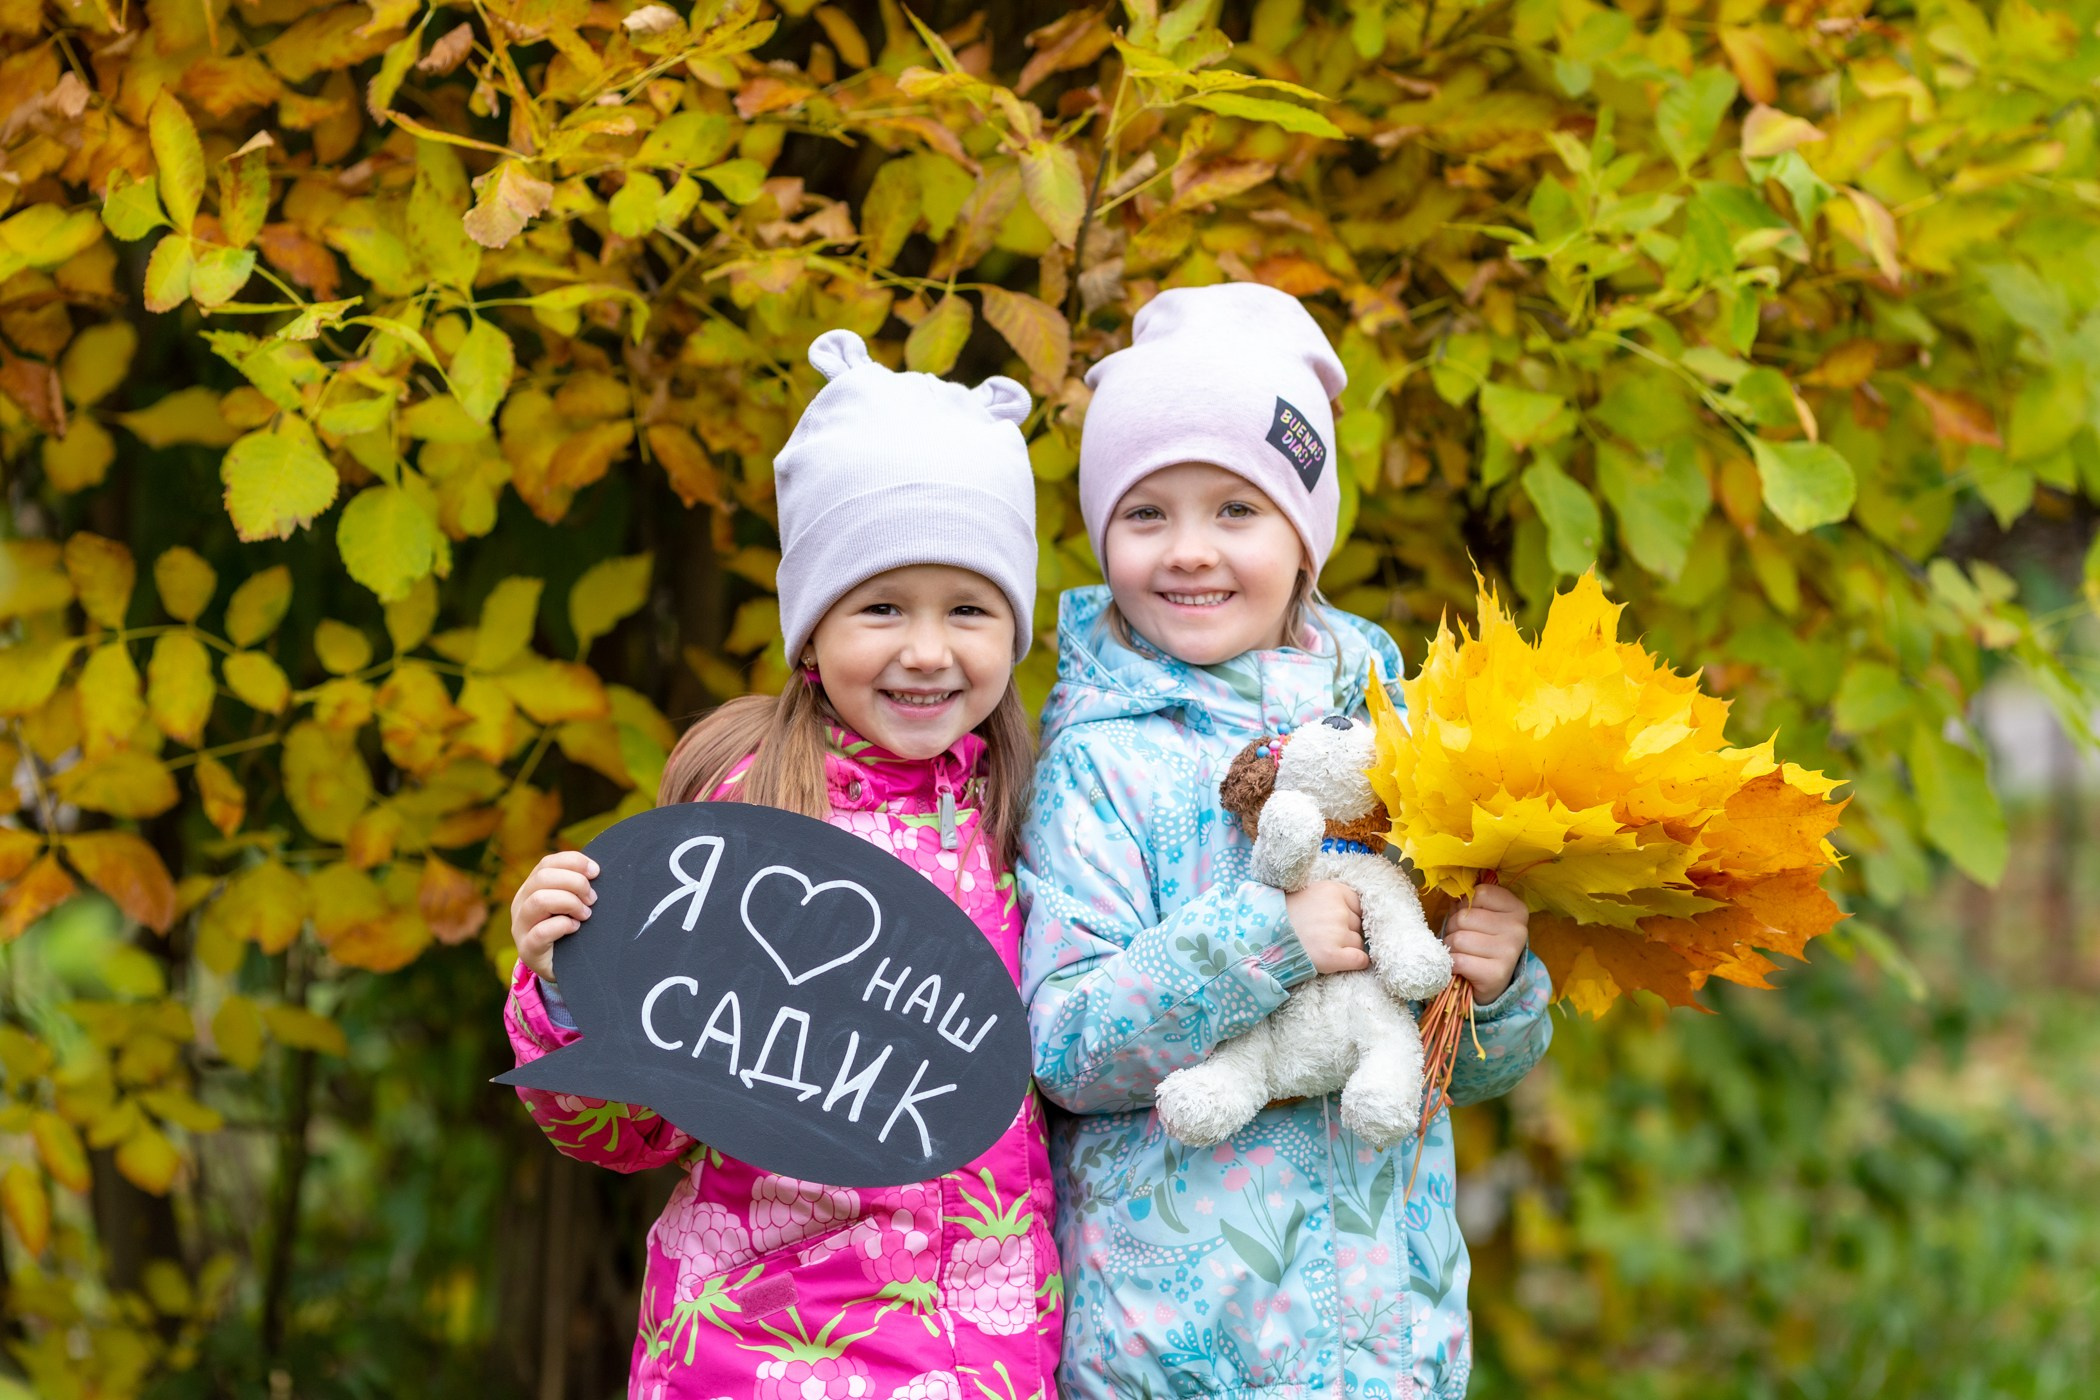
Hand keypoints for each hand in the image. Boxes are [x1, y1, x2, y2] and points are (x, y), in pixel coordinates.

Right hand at [511, 851, 598, 982]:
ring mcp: (521, 927)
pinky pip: (541, 931)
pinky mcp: (527, 949)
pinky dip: (562, 926)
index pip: (547, 863)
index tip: (595, 871)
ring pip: (539, 900)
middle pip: (543, 877)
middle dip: (575, 883)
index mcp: (531, 888)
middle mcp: (521, 903)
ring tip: (585, 914)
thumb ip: (575, 886)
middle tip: (592, 899)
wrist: (562, 968)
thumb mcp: (570, 904)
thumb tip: (595, 870)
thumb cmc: (569, 930)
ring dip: (569, 903)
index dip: (573, 862)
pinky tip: (575, 928)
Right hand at [1285, 880, 1366, 973]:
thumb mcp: (1308, 895)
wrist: (1260, 935)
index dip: (1348, 915)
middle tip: (1324, 935)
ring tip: (1323, 947)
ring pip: (1359, 943)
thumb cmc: (1283, 916)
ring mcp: (1336, 933)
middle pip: (1358, 925)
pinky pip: (1360, 960)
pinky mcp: (1333, 956)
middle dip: (1347, 932)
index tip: (1335, 922)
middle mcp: (1338, 910)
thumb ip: (1331, 899)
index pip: (1358, 905)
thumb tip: (1356, 915)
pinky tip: (1342, 961)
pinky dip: (1356, 962)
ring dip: (1347, 948)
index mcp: (1333, 890)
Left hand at [1442, 881, 1528, 1004]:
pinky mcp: (1497, 974)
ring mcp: (1510, 952)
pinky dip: (1452, 964)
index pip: (1478, 893)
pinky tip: (1461, 967)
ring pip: (1459, 939)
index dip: (1463, 905)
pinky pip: (1458, 960)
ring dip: (1451, 947)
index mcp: (1517, 908)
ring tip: (1461, 953)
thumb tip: (1450, 887)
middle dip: (1454, 928)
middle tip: (1461, 940)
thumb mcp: (1480, 916)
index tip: (1469, 918)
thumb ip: (1468, 901)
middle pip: (1465, 917)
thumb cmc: (1481, 942)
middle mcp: (1518, 929)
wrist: (1492, 983)